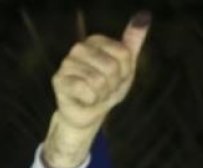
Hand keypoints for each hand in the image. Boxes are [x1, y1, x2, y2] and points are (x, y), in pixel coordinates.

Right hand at [43, 11, 150, 167]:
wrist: (88, 114)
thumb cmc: (107, 89)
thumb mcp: (126, 67)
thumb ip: (133, 43)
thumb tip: (143, 17)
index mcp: (96, 41)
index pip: (124, 54)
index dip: (125, 73)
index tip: (116, 79)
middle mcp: (79, 48)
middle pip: (112, 67)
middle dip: (112, 85)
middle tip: (104, 90)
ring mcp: (67, 63)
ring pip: (98, 81)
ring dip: (101, 94)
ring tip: (94, 95)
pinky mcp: (59, 80)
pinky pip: (85, 90)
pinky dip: (90, 100)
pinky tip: (84, 100)